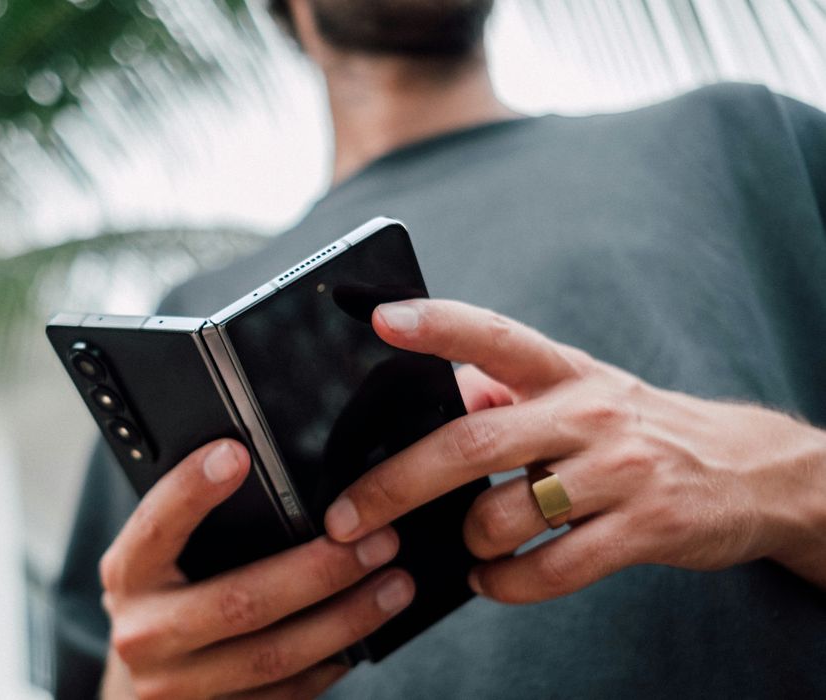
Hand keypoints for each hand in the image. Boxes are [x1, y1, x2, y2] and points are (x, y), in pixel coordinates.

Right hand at [99, 439, 413, 698]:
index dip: (191, 490)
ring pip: (273, 657)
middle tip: (376, 540)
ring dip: (345, 621)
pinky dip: (331, 663)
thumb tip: (262, 469)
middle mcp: (144, 635)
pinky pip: (286, 695)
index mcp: (127, 575)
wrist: (139, 689)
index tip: (237, 452)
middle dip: (319, 571)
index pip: (155, 526)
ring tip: (394, 586)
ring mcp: (177, 687)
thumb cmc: (164, 599)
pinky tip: (364, 635)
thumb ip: (195, 525)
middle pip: (239, 602)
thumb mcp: (160, 558)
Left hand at [322, 299, 825, 602]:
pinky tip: (491, 578)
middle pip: (471, 443)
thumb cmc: (633, 429)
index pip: (492, 335)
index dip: (436, 325)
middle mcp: (588, 413)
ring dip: (466, 541)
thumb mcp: (575, 391)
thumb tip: (431, 398)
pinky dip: (503, 584)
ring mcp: (619, 472)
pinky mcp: (644, 529)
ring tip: (462, 546)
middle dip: (395, 485)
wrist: (748, 471)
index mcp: (563, 371)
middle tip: (346, 517)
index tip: (381, 319)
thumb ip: (503, 392)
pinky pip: (549, 570)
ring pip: (505, 515)